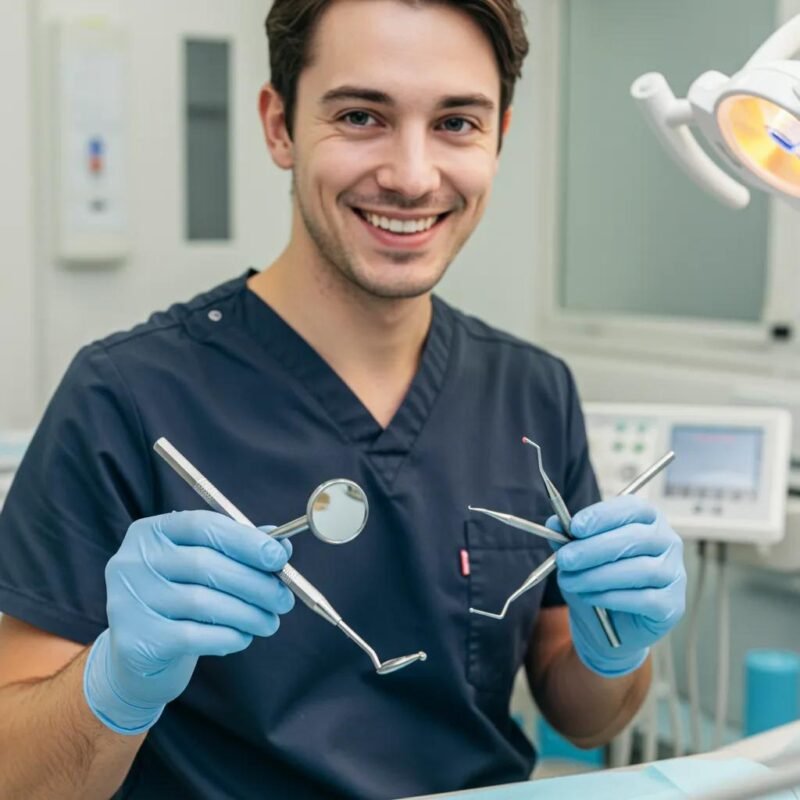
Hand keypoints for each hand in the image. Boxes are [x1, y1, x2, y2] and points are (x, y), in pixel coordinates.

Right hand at [84, 511, 294, 733]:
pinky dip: (226, 636)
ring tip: (269, 622)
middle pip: (205, 565)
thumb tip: (283, 547)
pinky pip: (193, 636)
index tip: (279, 557)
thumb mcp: (206, 566)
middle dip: (255, 583)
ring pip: (202, 602)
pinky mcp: (134, 639)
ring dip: (247, 614)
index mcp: (153, 531)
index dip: (245, 540)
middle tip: (284, 599)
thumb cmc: (180, 598)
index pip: (203, 525)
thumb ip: (241, 551)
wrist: (138, 655)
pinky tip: (242, 638)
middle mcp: (133, 561)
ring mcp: (128, 600)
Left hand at [549, 496, 685, 677]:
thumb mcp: (578, 554)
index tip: (574, 527)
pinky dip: (611, 597)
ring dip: (598, 576)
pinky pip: (644, 598)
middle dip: (593, 548)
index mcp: (648, 519)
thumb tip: (554, 522)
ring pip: (640, 570)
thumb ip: (568, 537)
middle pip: (635, 538)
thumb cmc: (598, 579)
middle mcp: (668, 542)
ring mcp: (674, 574)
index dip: (602, 515)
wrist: (610, 625)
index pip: (632, 508)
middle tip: (565, 559)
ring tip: (570, 581)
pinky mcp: (672, 605)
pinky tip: (590, 597)